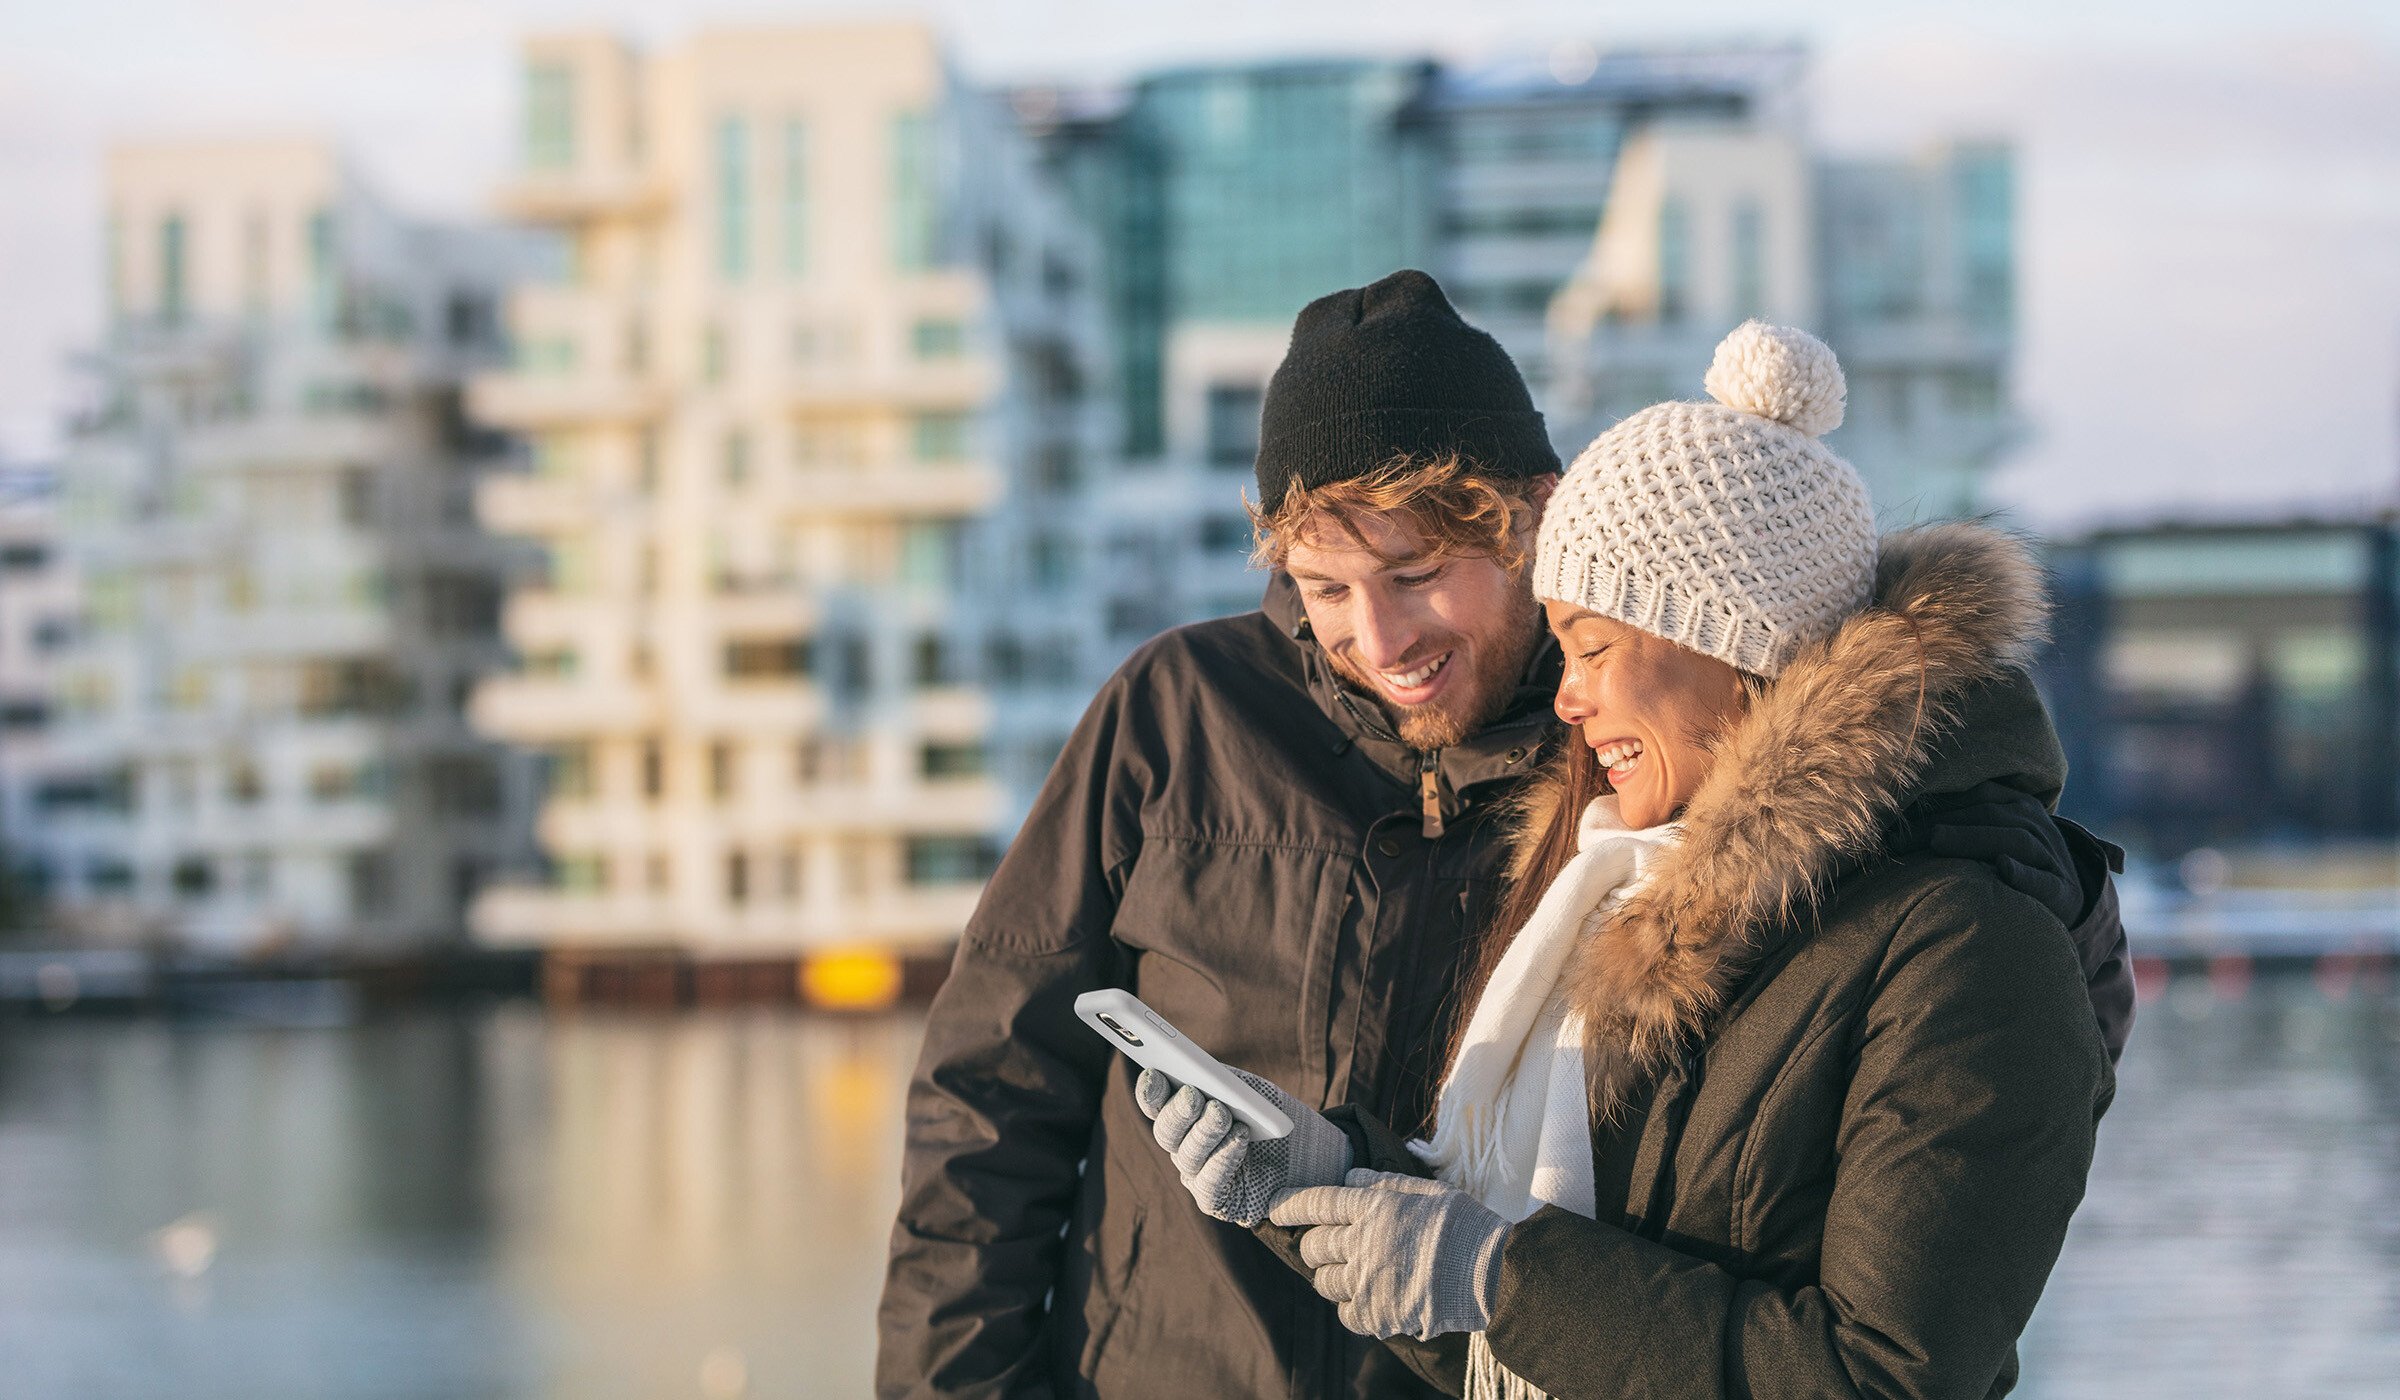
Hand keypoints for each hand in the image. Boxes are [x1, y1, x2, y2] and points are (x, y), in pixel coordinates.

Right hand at [1133, 1067, 1349, 1225]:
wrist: (1312, 1156)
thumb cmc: (1275, 1118)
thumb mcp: (1253, 1091)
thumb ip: (1225, 1083)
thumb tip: (1199, 1073)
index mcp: (1183, 1114)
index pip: (1155, 1103)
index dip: (1150, 1090)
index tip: (1155, 1072)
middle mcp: (1183, 1145)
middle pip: (1166, 1132)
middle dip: (1177, 1112)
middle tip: (1193, 1095)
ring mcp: (1196, 1175)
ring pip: (1186, 1156)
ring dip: (1205, 1132)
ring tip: (1223, 1114)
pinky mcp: (1215, 1202)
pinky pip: (1209, 1184)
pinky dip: (1223, 1159)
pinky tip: (1239, 1138)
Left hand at [1267, 1169, 1509, 1340]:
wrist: (1493, 1273)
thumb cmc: (1464, 1226)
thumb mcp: (1426, 1190)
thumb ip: (1383, 1182)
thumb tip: (1350, 1175)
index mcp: (1374, 1207)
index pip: (1316, 1203)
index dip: (1290, 1206)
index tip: (1275, 1210)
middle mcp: (1363, 1241)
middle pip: (1314, 1245)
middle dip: (1312, 1246)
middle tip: (1325, 1247)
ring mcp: (1368, 1280)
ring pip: (1324, 1281)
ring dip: (1332, 1277)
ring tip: (1353, 1274)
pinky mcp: (1377, 1313)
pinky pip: (1346, 1313)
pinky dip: (1352, 1308)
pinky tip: (1369, 1300)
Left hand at [1906, 781, 2083, 925]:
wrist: (2068, 895)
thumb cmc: (2015, 860)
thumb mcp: (1994, 833)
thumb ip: (1961, 821)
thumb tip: (1900, 823)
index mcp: (2018, 805)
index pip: (1976, 796)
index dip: (1935, 805)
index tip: (1895, 821)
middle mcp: (2035, 824)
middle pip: (1988, 814)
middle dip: (1941, 824)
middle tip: (1901, 840)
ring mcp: (2050, 856)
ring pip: (2014, 839)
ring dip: (1972, 839)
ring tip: (1937, 841)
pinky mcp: (2060, 890)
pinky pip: (2043, 880)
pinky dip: (2023, 874)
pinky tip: (2003, 868)